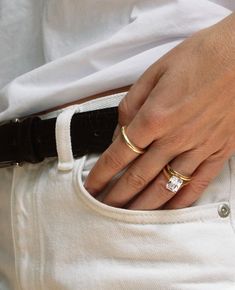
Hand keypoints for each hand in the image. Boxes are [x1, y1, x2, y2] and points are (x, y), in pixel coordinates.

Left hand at [84, 13, 234, 209]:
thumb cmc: (198, 57)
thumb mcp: (154, 72)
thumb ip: (132, 104)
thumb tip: (120, 132)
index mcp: (154, 117)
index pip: (119, 155)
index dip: (101, 175)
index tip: (90, 187)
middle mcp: (174, 138)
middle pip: (138, 177)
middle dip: (117, 196)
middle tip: (103, 209)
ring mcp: (198, 148)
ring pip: (166, 186)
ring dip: (144, 205)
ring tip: (128, 217)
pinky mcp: (219, 151)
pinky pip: (198, 183)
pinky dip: (181, 200)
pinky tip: (168, 210)